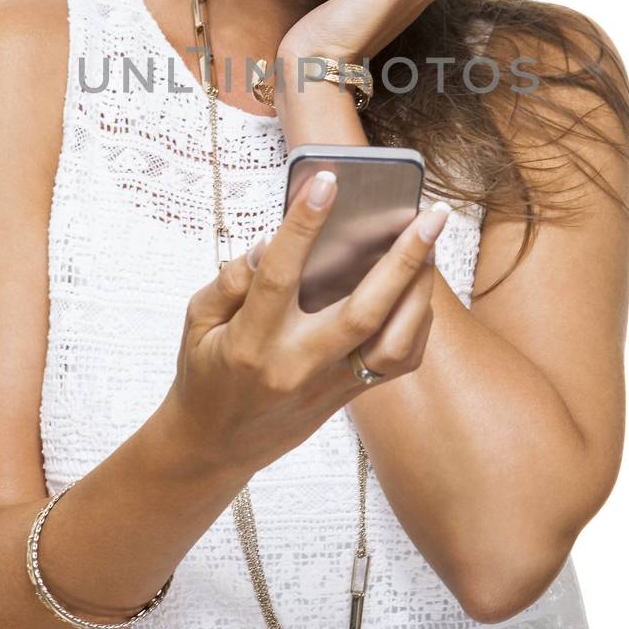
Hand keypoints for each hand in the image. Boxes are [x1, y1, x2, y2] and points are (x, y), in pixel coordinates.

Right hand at [168, 171, 451, 473]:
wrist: (213, 446)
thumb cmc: (204, 373)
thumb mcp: (196, 322)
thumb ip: (230, 281)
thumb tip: (270, 242)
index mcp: (250, 342)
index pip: (280, 275)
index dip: (303, 225)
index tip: (327, 181)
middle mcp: (295, 365)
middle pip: (362, 312)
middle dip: (403, 259)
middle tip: (431, 215)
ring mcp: (326, 385)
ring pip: (392, 343)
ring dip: (419, 291)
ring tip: (431, 246)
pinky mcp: (346, 397)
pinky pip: (396, 363)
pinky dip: (416, 323)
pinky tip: (419, 290)